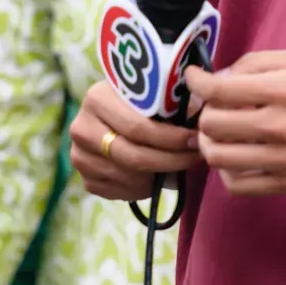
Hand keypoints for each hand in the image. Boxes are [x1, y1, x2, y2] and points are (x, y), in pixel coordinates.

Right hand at [70, 80, 200, 201]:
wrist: (108, 114)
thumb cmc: (138, 101)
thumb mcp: (151, 92)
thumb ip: (172, 99)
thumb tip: (206, 108)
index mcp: (97, 98)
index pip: (138, 128)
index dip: (171, 138)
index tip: (196, 140)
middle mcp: (80, 127)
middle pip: (133, 157)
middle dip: (170, 160)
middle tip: (194, 158)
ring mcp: (78, 155)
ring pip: (128, 177)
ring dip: (158, 176)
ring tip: (178, 165)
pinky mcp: (83, 177)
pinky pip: (118, 192)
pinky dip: (142, 188)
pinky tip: (156, 176)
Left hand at [185, 47, 285, 194]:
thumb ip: (262, 62)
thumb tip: (223, 76)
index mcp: (284, 87)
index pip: (218, 89)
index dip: (196, 83)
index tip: (193, 80)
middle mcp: (280, 124)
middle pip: (212, 124)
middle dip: (203, 112)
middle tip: (212, 107)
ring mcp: (284, 158)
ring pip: (218, 157)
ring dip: (209, 143)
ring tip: (219, 135)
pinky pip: (239, 185)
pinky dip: (227, 172)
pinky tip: (235, 159)